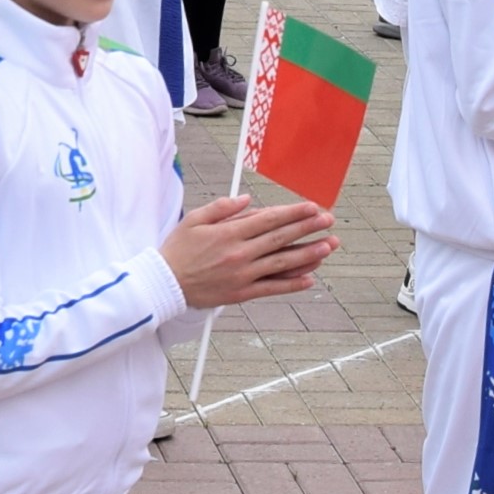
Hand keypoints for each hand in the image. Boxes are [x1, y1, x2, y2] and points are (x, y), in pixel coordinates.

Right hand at [158, 193, 335, 309]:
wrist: (165, 284)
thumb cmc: (178, 249)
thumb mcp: (195, 220)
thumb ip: (222, 208)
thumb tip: (248, 200)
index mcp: (229, 233)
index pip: (269, 220)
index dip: (293, 213)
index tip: (312, 207)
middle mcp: (240, 254)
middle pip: (281, 238)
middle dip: (307, 228)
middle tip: (328, 221)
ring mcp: (243, 275)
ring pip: (282, 263)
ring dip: (308, 254)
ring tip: (328, 246)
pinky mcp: (242, 293)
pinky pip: (272, 288)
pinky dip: (292, 284)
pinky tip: (310, 278)